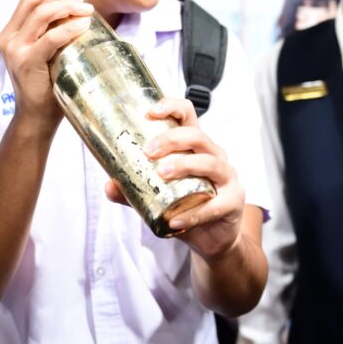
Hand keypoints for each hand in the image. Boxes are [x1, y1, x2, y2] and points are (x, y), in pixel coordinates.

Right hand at [0, 0, 92, 125]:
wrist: (36, 116)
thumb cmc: (47, 83)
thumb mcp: (45, 51)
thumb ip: (50, 31)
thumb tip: (77, 8)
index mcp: (11, 32)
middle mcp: (9, 38)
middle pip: (34, 0)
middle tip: (84, 1)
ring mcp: (15, 49)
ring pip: (41, 13)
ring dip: (68, 6)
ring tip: (88, 10)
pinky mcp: (26, 62)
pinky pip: (50, 38)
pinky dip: (70, 27)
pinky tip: (84, 25)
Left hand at [104, 97, 245, 260]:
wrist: (214, 236)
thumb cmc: (187, 204)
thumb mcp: (158, 195)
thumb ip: (134, 191)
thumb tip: (109, 187)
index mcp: (195, 145)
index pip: (187, 115)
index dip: (171, 107)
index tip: (150, 112)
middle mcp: (214, 155)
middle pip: (197, 136)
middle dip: (172, 139)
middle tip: (148, 151)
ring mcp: (227, 177)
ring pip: (210, 163)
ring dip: (185, 165)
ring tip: (162, 174)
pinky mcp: (233, 201)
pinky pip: (215, 205)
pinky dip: (194, 214)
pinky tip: (175, 220)